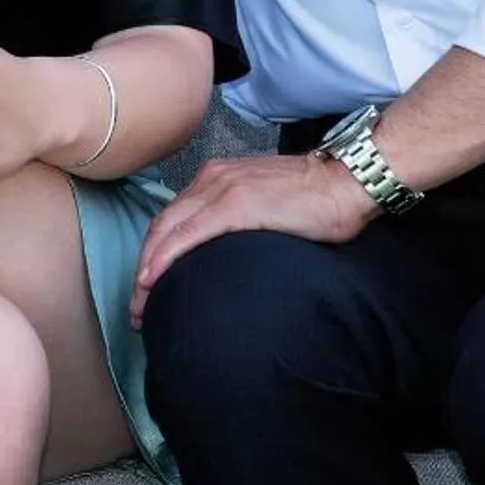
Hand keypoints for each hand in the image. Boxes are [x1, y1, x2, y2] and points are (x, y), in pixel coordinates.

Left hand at [128, 153, 377, 327]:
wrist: (348, 182)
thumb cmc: (316, 198)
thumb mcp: (265, 203)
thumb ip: (239, 219)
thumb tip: (226, 251)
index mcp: (216, 179)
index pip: (172, 218)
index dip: (154, 252)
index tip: (146, 285)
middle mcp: (211, 180)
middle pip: (162, 226)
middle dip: (143, 266)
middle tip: (136, 305)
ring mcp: (222, 189)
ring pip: (168, 231)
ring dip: (148, 268)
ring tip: (140, 302)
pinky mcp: (236, 205)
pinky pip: (190, 234)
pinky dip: (167, 257)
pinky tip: (154, 279)